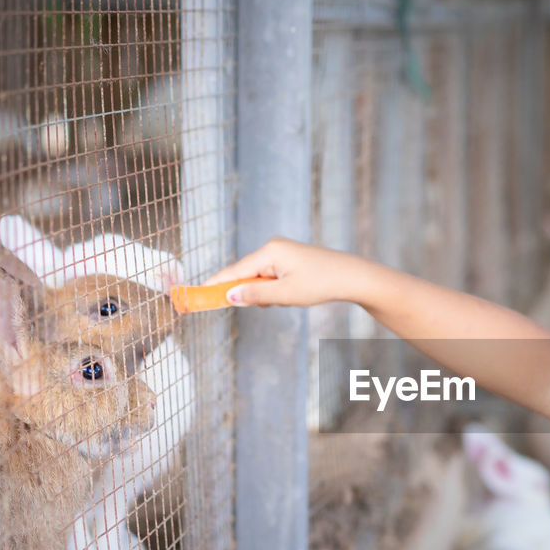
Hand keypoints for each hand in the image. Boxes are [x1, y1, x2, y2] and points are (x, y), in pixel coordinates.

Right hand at [203, 237, 368, 307]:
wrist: (352, 276)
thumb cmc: (322, 283)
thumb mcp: (286, 294)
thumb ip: (256, 295)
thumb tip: (230, 296)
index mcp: (270, 251)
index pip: (234, 270)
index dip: (215, 285)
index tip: (196, 294)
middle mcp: (273, 247)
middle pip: (245, 274)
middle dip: (250, 293)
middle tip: (270, 303)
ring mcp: (281, 251)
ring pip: (259, 278)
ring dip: (266, 293)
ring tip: (289, 298)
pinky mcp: (289, 258)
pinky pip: (271, 276)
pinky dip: (274, 289)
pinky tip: (291, 294)